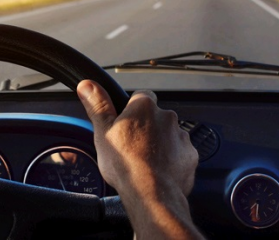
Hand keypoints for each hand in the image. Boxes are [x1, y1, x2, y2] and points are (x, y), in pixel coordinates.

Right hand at [76, 80, 196, 195]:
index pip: (141, 96)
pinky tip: (159, 171)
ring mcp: (181, 136)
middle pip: (155, 117)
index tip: (125, 122)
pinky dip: (172, 159)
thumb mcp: (102, 132)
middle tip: (132, 146)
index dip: (132, 109)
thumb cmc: (126, 164)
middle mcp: (166, 117)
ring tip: (145, 161)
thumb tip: (88, 85)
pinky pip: (180, 153)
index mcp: (144, 107)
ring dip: (160, 143)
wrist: (151, 193)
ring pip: (168, 135)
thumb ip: (98, 106)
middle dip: (147, 128)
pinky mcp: (190, 155)